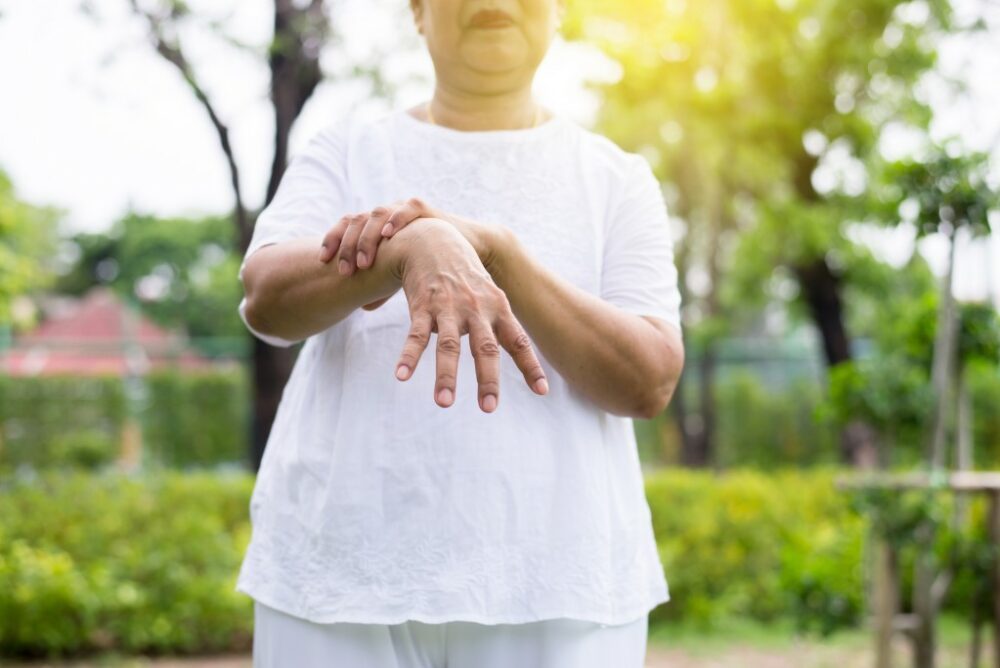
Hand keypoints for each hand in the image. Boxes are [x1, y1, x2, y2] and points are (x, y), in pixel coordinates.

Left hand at [318, 198, 498, 276]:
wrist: (466, 253)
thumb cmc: (431, 267)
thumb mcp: (402, 277)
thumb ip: (383, 286)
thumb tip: (364, 306)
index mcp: (374, 228)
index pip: (345, 227)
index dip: (332, 241)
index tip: (323, 261)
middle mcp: (385, 215)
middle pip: (356, 220)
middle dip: (347, 245)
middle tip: (346, 270)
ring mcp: (403, 209)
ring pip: (377, 213)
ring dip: (368, 237)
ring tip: (364, 261)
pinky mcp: (426, 209)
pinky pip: (407, 208)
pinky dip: (397, 219)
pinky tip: (389, 234)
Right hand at [391, 219, 547, 412]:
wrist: (434, 239)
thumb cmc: (467, 277)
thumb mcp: (492, 297)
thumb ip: (503, 328)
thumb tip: (521, 355)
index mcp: (498, 308)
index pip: (518, 341)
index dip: (530, 366)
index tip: (541, 391)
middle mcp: (476, 309)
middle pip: (485, 348)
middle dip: (488, 379)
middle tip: (489, 408)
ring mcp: (449, 308)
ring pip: (449, 346)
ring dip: (446, 375)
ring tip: (444, 403)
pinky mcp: (423, 306)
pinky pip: (416, 335)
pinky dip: (409, 356)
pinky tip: (401, 375)